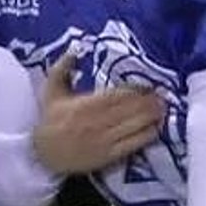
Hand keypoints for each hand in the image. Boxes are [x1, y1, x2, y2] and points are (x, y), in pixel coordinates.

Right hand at [31, 52, 165, 174]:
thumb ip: (62, 68)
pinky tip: (157, 127)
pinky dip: (147, 135)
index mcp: (85, 105)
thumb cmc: (49, 120)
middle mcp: (97, 122)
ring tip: (163, 107)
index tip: (148, 84)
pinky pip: (132, 144)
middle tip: (162, 94)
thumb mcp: (51, 91)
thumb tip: (75, 48)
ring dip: (152, 116)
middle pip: (130, 109)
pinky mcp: (108, 156)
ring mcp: (104, 140)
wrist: (41, 154)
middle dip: (149, 101)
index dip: (136, 89)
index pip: (117, 94)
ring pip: (134, 125)